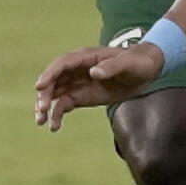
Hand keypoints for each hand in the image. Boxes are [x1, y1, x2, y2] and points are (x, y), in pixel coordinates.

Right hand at [34, 42, 164, 128]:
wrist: (146, 71)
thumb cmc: (137, 62)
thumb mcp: (128, 63)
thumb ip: (112, 67)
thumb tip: (93, 72)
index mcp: (86, 57)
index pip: (62, 64)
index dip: (50, 74)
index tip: (39, 87)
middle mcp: (77, 69)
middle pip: (54, 79)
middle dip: (45, 94)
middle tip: (42, 110)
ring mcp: (78, 83)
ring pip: (55, 93)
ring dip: (45, 106)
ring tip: (41, 121)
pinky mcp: (82, 96)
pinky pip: (64, 104)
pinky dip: (57, 115)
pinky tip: (54, 127)